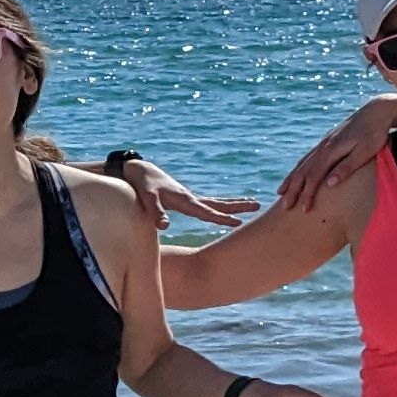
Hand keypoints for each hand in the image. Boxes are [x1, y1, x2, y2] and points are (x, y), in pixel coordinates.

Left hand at [106, 152, 257, 228]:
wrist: (138, 170)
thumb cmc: (142, 186)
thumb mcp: (146, 199)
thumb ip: (155, 212)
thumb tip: (164, 226)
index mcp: (183, 200)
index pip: (206, 212)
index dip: (221, 218)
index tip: (238, 222)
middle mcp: (190, 198)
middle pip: (218, 203)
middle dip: (238, 205)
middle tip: (258, 205)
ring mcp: (189, 198)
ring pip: (216, 202)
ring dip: (233, 204)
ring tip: (252, 203)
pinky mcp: (184, 199)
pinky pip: (207, 204)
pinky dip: (219, 207)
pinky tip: (223, 209)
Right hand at [273, 98, 396, 211]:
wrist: (377, 111)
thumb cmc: (374, 134)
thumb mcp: (364, 153)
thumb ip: (346, 167)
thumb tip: (329, 184)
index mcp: (331, 151)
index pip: (314, 177)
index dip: (308, 194)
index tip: (304, 209)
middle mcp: (323, 147)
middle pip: (303, 171)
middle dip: (293, 190)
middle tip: (285, 207)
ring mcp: (324, 143)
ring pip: (302, 163)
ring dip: (292, 179)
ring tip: (282, 192)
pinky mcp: (327, 141)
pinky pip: (308, 157)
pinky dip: (299, 168)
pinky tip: (296, 173)